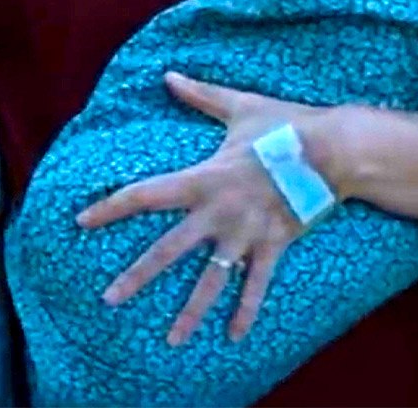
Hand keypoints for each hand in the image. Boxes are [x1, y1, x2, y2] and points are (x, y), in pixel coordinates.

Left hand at [76, 72, 338, 345]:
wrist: (335, 150)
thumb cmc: (286, 125)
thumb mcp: (239, 106)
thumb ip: (201, 95)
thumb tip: (169, 76)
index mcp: (203, 179)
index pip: (145, 195)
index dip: (111, 208)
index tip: (82, 221)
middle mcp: (218, 213)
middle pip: (168, 251)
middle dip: (137, 277)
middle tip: (109, 299)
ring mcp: (245, 234)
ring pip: (211, 281)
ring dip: (191, 312)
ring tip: (172, 341)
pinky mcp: (273, 245)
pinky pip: (256, 285)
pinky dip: (247, 311)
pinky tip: (235, 336)